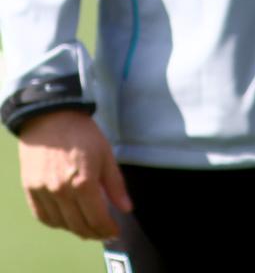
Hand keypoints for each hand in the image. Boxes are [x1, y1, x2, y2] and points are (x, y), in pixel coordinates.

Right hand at [19, 109, 131, 239]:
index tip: (115, 231)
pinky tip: (67, 219)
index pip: (97, 219)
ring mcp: (44, 192)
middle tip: (103, 232)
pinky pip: (43, 217)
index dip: (107, 229)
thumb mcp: (106, 154)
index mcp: (83, 182)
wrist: (50, 117)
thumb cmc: (82, 132)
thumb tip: (126, 208)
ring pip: (62, 224)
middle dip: (94, 233)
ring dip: (76, 230)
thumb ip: (115, 184)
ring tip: (87, 226)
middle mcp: (62, 191)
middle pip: (79, 226)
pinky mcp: (30, 189)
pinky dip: (57, 223)